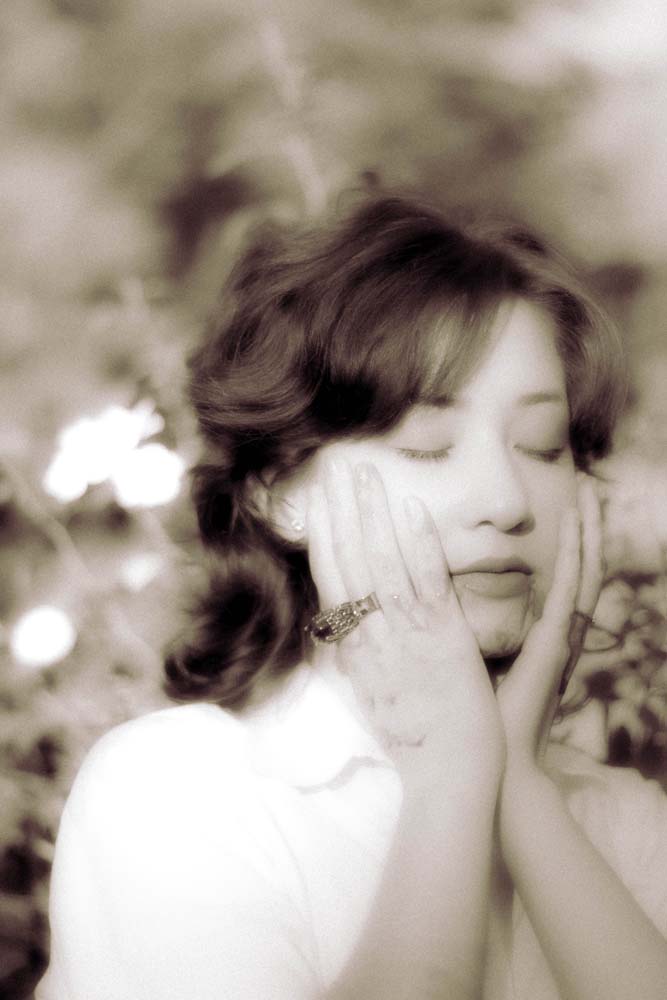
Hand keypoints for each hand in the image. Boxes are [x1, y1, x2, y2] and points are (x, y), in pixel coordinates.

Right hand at [306, 456, 504, 790]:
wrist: (447, 775)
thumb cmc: (412, 739)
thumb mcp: (370, 693)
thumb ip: (357, 654)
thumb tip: (341, 624)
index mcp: (354, 648)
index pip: (331, 580)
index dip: (325, 537)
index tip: (319, 501)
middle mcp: (373, 636)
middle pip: (348, 562)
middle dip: (340, 512)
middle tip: (336, 469)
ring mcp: (407, 634)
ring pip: (380, 563)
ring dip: (372, 515)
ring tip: (364, 474)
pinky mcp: (444, 637)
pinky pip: (427, 582)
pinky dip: (418, 545)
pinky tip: (412, 509)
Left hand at [495, 472, 603, 774]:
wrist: (487, 763)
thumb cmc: (476, 723)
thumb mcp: (472, 668)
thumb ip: (471, 638)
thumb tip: (441, 606)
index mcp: (544, 645)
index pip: (562, 586)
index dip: (569, 551)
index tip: (566, 515)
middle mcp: (560, 638)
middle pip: (580, 573)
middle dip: (585, 532)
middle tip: (587, 491)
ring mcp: (562, 639)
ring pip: (583, 573)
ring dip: (587, 531)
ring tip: (590, 493)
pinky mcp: (554, 642)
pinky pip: (570, 588)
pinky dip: (576, 552)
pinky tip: (578, 522)